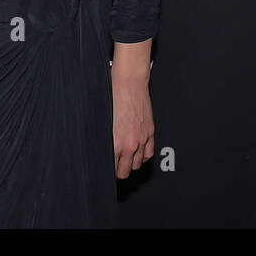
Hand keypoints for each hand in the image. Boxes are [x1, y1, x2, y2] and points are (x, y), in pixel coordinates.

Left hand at [111, 56, 154, 178]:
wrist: (129, 84)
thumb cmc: (113, 98)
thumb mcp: (105, 123)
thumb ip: (106, 140)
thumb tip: (105, 151)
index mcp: (116, 143)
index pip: (113, 168)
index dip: (109, 171)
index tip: (108, 170)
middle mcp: (130, 144)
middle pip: (126, 171)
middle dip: (120, 171)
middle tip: (116, 168)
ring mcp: (142, 139)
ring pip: (138, 164)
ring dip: (132, 164)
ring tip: (126, 160)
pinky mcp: (150, 132)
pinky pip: (149, 153)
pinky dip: (143, 156)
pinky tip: (138, 153)